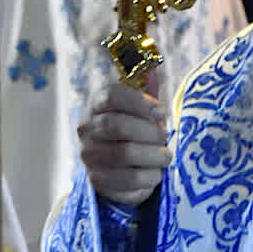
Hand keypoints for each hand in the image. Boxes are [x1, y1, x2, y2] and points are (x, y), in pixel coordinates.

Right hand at [78, 82, 168, 206]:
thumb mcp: (141, 111)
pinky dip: (150, 176)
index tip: (161, 111)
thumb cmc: (135, 134)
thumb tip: (153, 70)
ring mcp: (89, 156)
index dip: (140, 102)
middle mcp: (87, 129)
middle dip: (149, 131)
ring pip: (124, 153)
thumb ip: (147, 92)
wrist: (121, 171)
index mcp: (97, 106)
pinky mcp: (98, 181)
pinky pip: (129, 179)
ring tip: (164, 155)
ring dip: (154, 155)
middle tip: (165, 136)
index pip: (112, 95)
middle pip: (117, 125)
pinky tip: (155, 172)